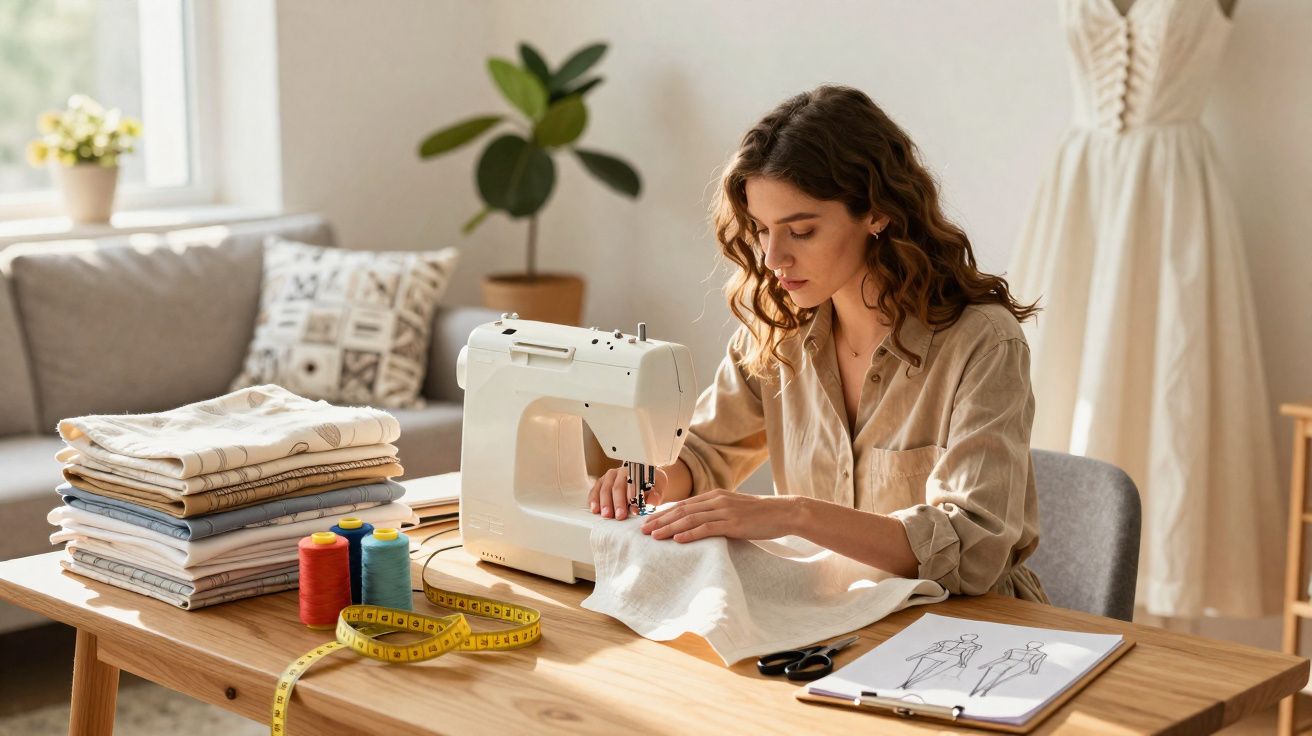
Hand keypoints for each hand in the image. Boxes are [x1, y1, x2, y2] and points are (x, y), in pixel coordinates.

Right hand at [588, 464, 667, 520]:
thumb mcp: (659, 488)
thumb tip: (652, 502)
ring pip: (604, 488)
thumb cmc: (652, 484)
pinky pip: (595, 489)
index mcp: (636, 470)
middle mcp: (621, 471)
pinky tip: (594, 509)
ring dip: (604, 502)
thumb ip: (656, 495)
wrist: (645, 480)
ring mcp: (610, 476)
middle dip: (617, 503)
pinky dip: (594, 499)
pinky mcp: (602, 482)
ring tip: (605, 515)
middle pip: (617, 487)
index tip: (634, 511)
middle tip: (619, 516)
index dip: (633, 498)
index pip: (632, 484)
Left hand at [639, 489, 800, 542]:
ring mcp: (725, 511)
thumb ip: (716, 512)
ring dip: (670, 528)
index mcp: (715, 496)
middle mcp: (716, 500)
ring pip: (690, 519)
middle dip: (660, 520)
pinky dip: (690, 534)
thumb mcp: (734, 508)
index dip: (663, 513)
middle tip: (643, 531)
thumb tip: (697, 523)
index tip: (649, 522)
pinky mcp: (733, 523)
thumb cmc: (760, 514)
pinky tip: (677, 539)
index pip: (683, 504)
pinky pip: (707, 528)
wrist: (784, 512)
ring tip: (654, 536)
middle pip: (682, 510)